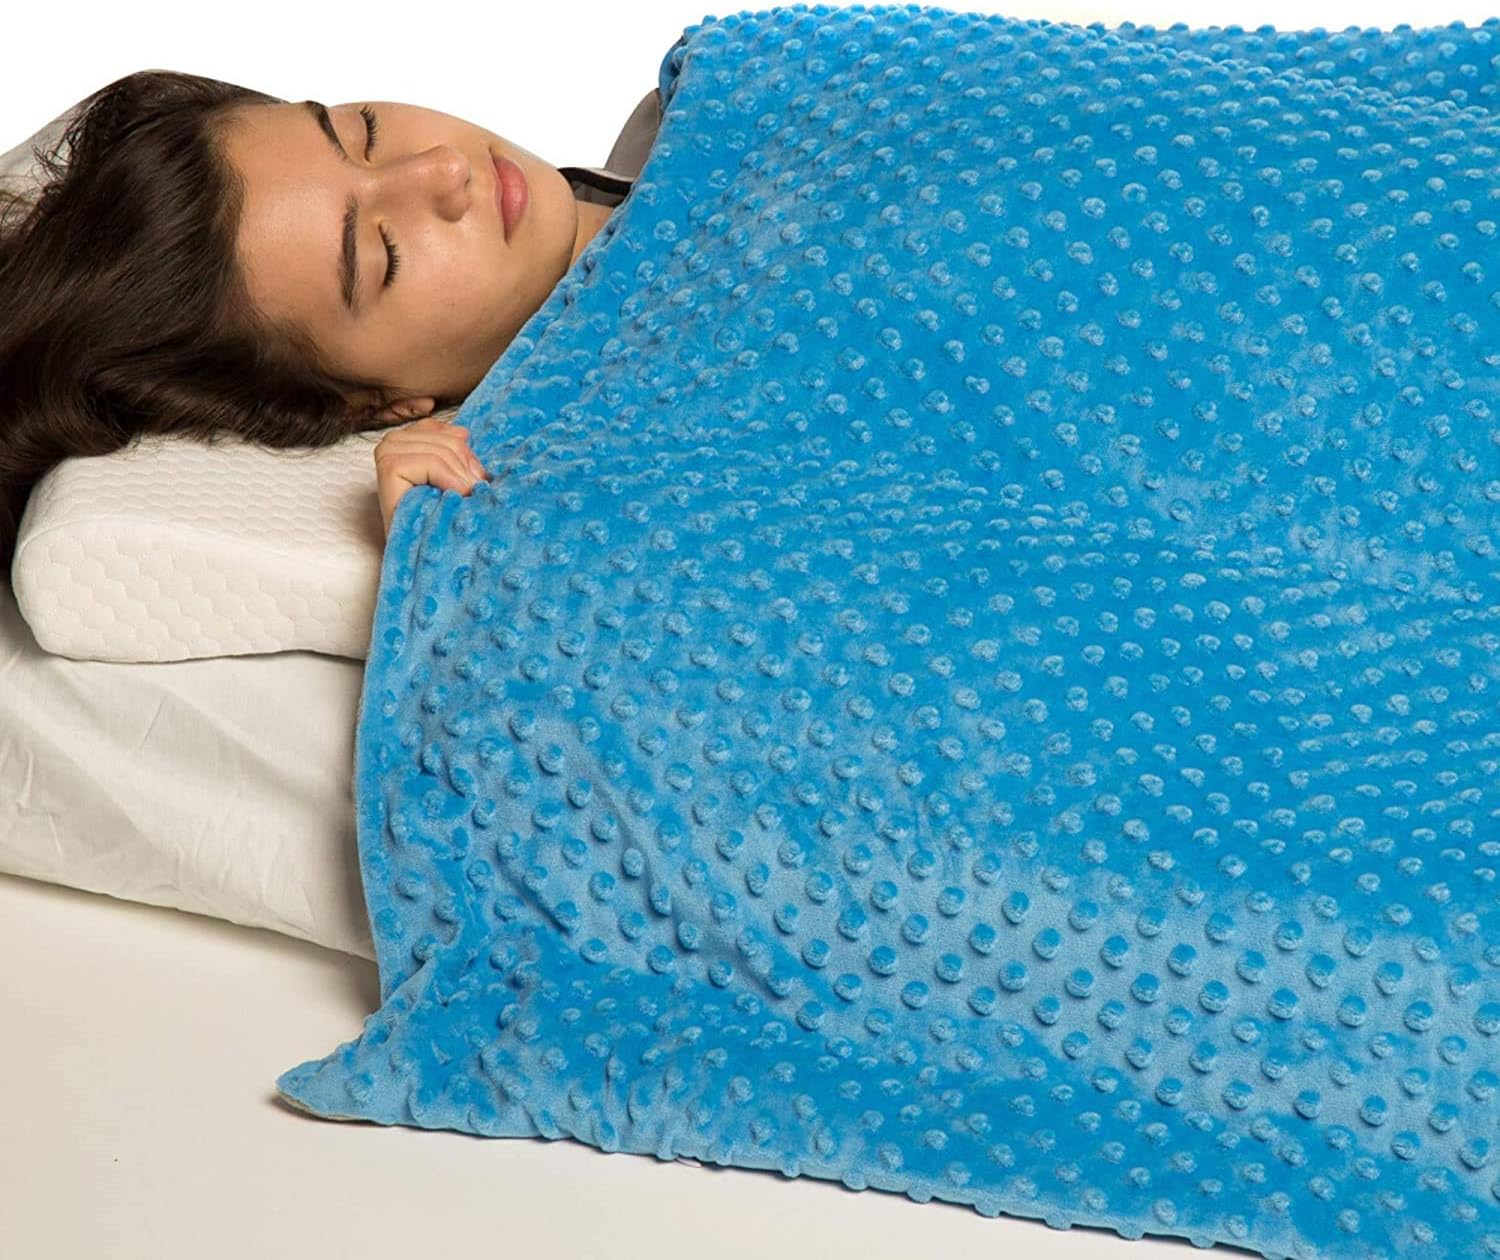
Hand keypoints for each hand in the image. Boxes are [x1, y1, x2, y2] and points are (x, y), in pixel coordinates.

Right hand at [373, 417, 487, 538]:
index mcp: (409, 438)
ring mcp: (387, 451)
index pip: (450, 432)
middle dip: (467, 471)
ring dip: (461, 480)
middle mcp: (393, 441)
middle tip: (473, 496)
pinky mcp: (388, 466)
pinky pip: (432, 462)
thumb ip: (457, 453)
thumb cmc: (436, 518)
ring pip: (443, 451)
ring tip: (462, 501)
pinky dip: (449, 481)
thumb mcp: (453, 478)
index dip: (468, 458)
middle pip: (450, 440)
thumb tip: (465, 432)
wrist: (422, 555)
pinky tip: (450, 499)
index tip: (474, 485)